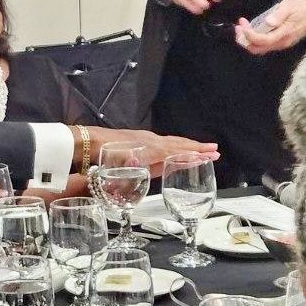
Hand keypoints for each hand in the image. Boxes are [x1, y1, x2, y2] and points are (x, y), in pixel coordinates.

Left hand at [89, 128, 219, 175]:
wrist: (91, 142)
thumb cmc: (104, 155)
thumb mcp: (116, 163)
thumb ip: (127, 164)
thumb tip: (136, 162)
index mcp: (149, 149)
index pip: (177, 152)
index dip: (194, 155)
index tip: (210, 156)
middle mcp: (151, 143)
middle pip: (179, 145)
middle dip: (197, 149)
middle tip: (215, 151)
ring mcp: (146, 141)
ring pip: (173, 143)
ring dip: (189, 146)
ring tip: (202, 149)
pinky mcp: (141, 142)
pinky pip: (164, 144)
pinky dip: (176, 146)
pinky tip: (177, 149)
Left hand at [234, 0, 305, 54]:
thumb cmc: (302, 8)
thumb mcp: (290, 6)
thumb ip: (279, 14)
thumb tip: (268, 21)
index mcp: (283, 34)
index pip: (261, 40)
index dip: (249, 35)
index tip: (241, 24)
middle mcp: (281, 43)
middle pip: (258, 49)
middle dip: (244, 40)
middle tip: (238, 27)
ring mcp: (281, 44)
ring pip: (260, 49)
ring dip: (248, 41)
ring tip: (242, 28)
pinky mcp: (281, 43)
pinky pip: (265, 46)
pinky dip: (255, 41)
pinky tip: (251, 31)